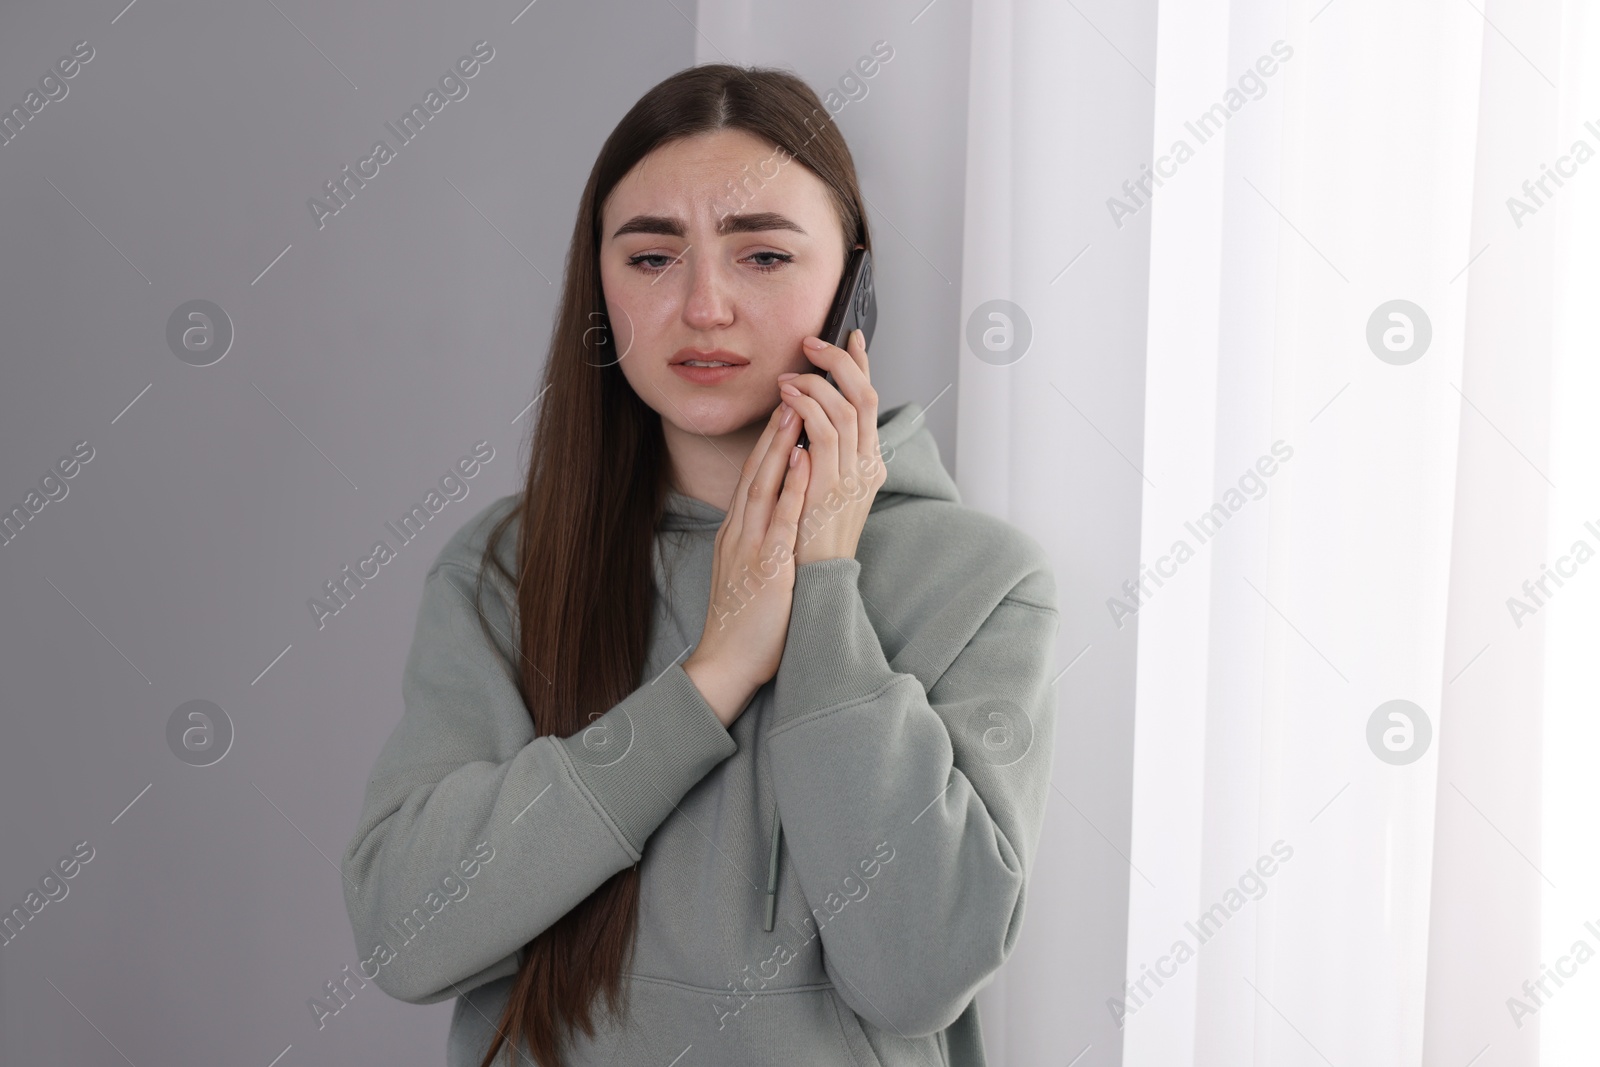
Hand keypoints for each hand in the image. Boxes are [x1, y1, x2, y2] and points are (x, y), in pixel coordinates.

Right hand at [683, 400, 811, 727]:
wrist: (725, 664)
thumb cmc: (744, 622)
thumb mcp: (748, 570)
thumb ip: (759, 540)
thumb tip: (777, 518)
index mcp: (738, 534)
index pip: (755, 478)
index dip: (770, 442)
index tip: (786, 408)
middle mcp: (740, 533)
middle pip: (757, 471)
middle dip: (775, 429)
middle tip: (792, 389)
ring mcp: (750, 548)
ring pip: (765, 487)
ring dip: (781, 446)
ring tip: (797, 409)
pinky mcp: (765, 568)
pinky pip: (780, 521)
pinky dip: (792, 489)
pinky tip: (804, 464)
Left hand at [779, 328, 888, 563]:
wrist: (812, 585)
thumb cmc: (809, 542)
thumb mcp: (822, 493)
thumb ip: (823, 458)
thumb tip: (808, 423)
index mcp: (867, 465)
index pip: (869, 403)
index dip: (862, 367)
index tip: (851, 337)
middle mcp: (868, 466)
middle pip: (865, 396)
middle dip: (841, 362)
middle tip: (814, 343)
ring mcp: (853, 476)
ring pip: (847, 408)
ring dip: (817, 382)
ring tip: (790, 375)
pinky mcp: (833, 487)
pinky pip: (825, 434)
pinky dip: (808, 408)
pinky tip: (788, 398)